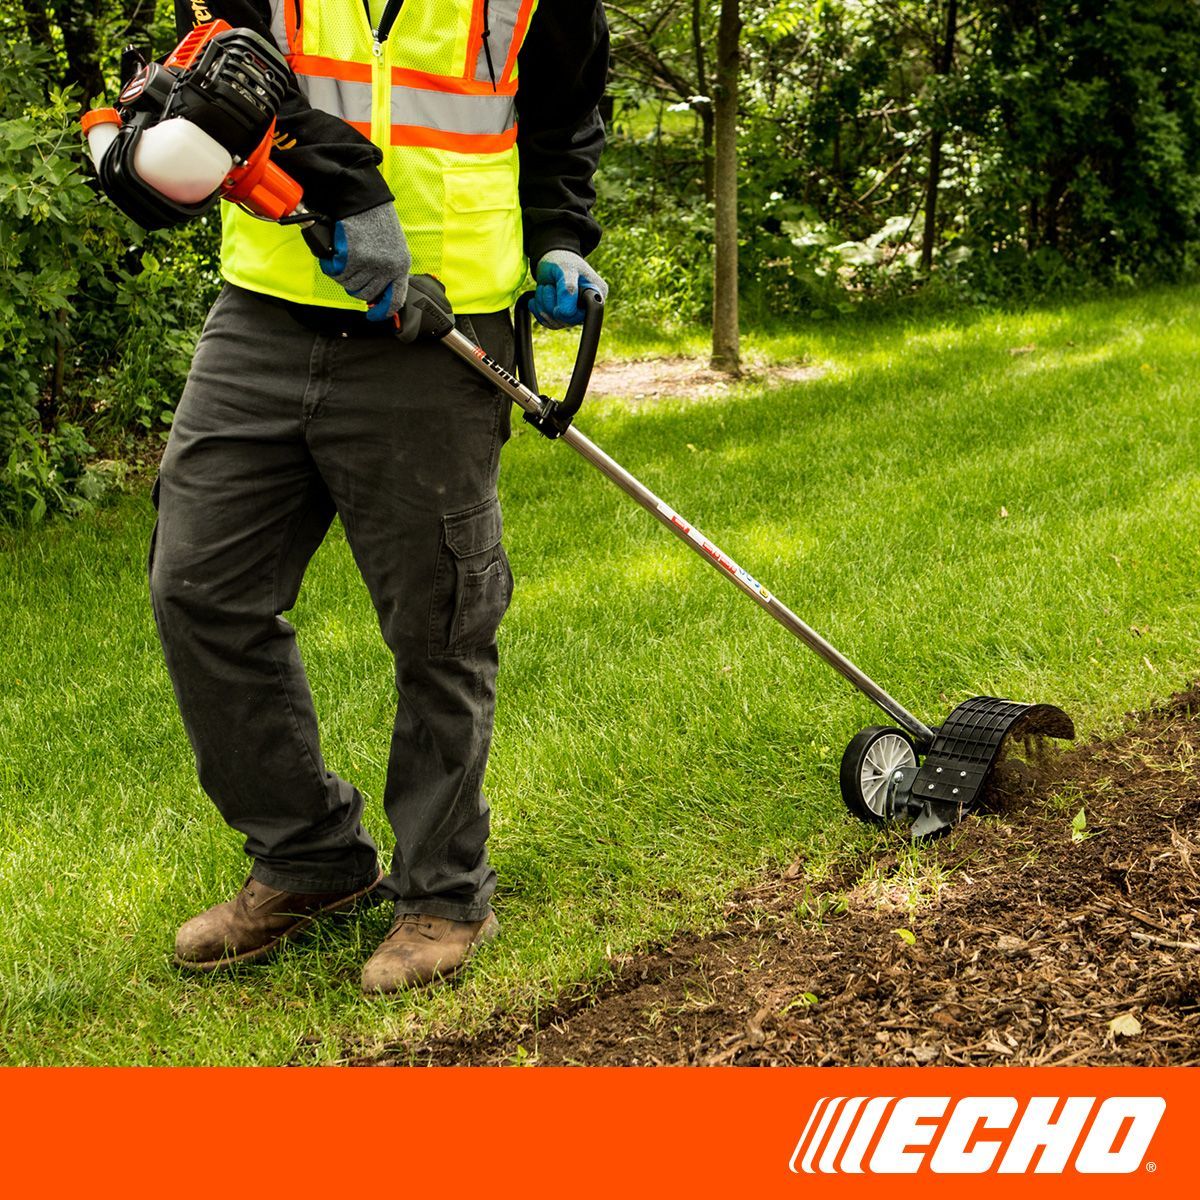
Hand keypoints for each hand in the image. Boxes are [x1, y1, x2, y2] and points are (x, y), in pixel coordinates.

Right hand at [319, 201, 409, 320]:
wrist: (362, 198)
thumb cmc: (376, 219)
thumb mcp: (392, 247)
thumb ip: (388, 269)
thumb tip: (377, 293)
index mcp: (401, 266)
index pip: (395, 300)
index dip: (383, 312)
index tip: (373, 316)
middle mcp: (387, 267)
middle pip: (365, 294)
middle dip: (354, 287)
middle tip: (349, 273)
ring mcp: (370, 264)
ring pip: (349, 285)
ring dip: (342, 275)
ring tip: (343, 258)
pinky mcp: (351, 257)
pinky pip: (336, 273)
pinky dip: (330, 266)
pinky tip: (333, 255)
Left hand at [529, 250, 607, 328]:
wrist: (553, 260)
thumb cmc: (562, 261)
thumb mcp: (566, 269)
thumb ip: (568, 289)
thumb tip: (566, 312)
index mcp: (596, 296)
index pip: (579, 315)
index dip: (564, 308)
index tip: (558, 289)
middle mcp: (586, 309)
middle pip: (565, 321)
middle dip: (550, 303)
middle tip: (549, 285)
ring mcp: (574, 315)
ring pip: (554, 323)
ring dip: (542, 304)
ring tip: (545, 287)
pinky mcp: (562, 317)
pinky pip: (547, 323)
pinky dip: (538, 309)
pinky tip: (538, 296)